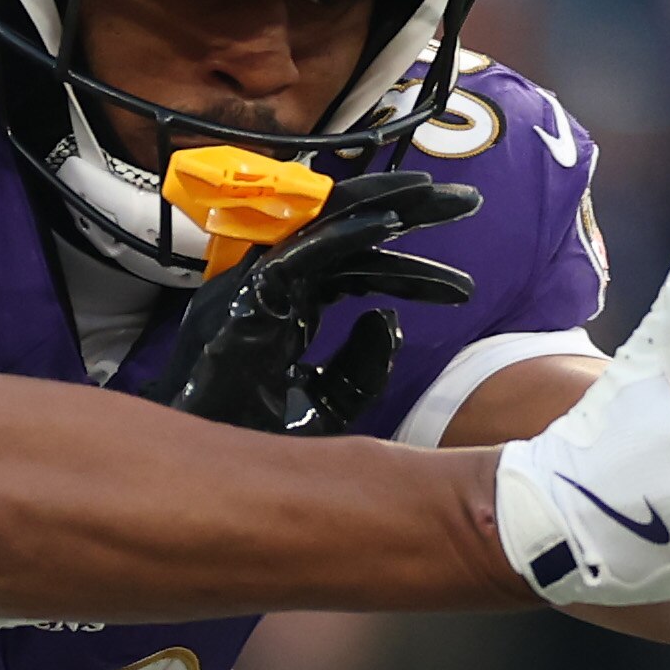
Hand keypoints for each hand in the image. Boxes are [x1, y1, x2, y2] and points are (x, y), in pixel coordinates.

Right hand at [152, 170, 480, 435]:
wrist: (203, 478)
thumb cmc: (248, 440)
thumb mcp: (326, 405)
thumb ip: (361, 366)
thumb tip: (390, 318)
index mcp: (287, 306)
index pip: (354, 270)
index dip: (408, 271)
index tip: (462, 291)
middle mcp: (271, 285)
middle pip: (344, 235)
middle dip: (406, 212)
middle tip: (466, 201)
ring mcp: (255, 285)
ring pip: (321, 228)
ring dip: (378, 204)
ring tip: (432, 191)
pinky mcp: (244, 295)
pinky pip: (300, 255)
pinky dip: (343, 234)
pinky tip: (388, 222)